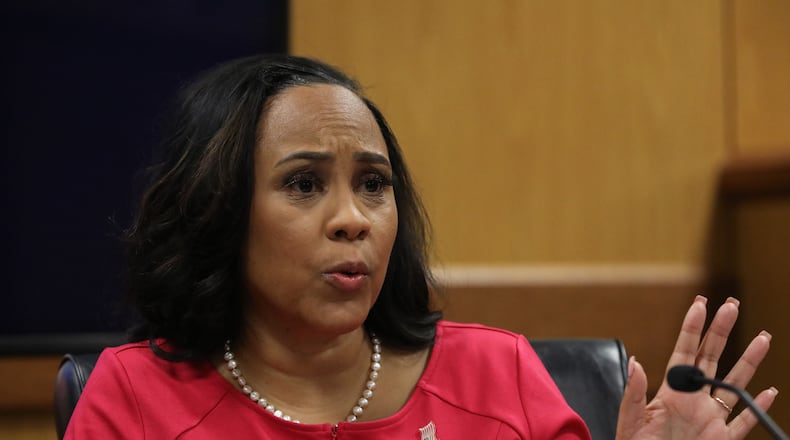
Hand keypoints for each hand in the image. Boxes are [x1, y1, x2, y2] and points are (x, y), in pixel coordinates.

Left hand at [616, 295, 777, 439]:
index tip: (701, 304)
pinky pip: (743, 421)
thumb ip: (634, 392)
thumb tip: (636, 362)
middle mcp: (693, 400)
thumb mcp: (631, 420)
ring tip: (762, 338)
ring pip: (734, 384)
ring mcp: (710, 419)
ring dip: (748, 361)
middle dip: (722, 332)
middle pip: (712, 358)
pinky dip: (757, 407)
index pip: (685, 352)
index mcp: (671, 391)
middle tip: (732, 306)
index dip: (693, 328)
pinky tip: (768, 390)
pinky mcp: (722, 439)